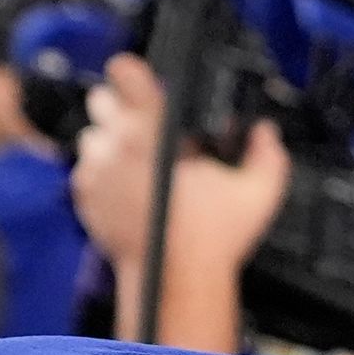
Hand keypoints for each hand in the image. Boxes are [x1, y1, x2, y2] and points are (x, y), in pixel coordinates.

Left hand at [73, 55, 287, 343]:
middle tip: (147, 128)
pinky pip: (85, 169)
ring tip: (139, 164)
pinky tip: (130, 187)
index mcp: (151, 132)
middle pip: (101, 100)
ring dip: (111, 143)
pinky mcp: (85, 196)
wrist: (176, 280)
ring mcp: (97, 171)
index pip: (125, 74)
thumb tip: (265, 132)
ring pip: (92, 136)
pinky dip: (103, 174)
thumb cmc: (211, 239)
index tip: (143, 82)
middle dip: (122, 109)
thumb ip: (267, 154)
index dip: (134, 74)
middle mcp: (116, 146)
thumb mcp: (257, 193)